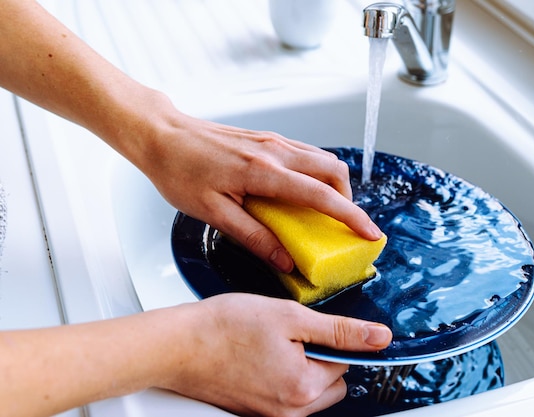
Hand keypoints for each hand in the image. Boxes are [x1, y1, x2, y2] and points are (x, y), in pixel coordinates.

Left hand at [138, 106, 382, 271]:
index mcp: (263, 172)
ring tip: (324, 213)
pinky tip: (301, 193)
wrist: (163, 136)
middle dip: (348, 199)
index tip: (369, 233)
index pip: (321, 195)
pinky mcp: (268, 138)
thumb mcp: (214, 213)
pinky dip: (317, 174)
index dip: (350, 216)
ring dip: (334, 185)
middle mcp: (275, 151)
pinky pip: (306, 154)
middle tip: (343, 226)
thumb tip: (284, 260)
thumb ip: (254, 237)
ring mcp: (273, 141)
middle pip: (334, 170)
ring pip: (323, 160)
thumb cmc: (180, 172)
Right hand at [159, 293, 391, 416]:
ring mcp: (271, 416)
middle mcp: (289, 412)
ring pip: (309, 392)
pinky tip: (260, 359)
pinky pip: (286, 398)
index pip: (345, 365)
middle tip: (289, 337)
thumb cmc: (224, 327)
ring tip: (270, 347)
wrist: (178, 345)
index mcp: (303, 388)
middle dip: (320, 359)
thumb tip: (379, 337)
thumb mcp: (290, 317)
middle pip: (332, 385)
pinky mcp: (255, 413)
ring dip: (301, 369)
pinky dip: (282, 378)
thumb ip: (339, 330)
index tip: (305, 329)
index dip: (328, 340)